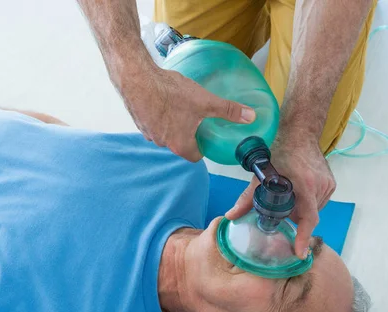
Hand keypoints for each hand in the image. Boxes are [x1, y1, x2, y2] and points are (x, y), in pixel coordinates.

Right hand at [115, 63, 255, 161]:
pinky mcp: (138, 120)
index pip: (195, 156)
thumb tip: (250, 116)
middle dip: (189, 135)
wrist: (137, 78)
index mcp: (179, 144)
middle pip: (180, 144)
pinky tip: (164, 101)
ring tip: (181, 108)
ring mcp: (148, 132)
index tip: (208, 138)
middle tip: (197, 120)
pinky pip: (153, 123)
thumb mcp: (205, 102)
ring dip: (173, 125)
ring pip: (166, 133)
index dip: (203, 148)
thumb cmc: (170, 93)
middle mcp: (162, 143)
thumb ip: (228, 110)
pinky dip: (160, 115)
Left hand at [226, 135, 335, 258]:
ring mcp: (328, 185)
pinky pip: (319, 202)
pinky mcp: (331, 183)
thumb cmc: (280, 153)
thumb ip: (246, 199)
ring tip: (289, 194)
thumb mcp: (260, 176)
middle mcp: (320, 186)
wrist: (300, 133)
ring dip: (301, 209)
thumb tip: (230, 217)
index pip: (308, 219)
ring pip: (314, 210)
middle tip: (280, 207)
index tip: (299, 253)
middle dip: (293, 217)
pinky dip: (307, 203)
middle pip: (307, 216)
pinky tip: (298, 191)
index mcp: (305, 185)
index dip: (303, 237)